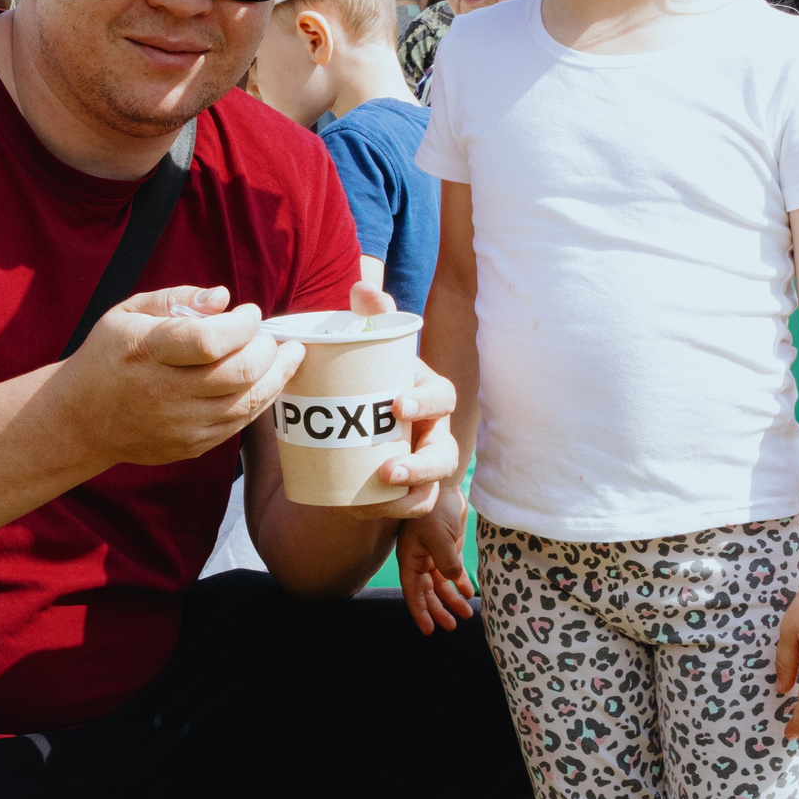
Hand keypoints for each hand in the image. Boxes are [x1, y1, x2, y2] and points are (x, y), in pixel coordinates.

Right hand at [52, 284, 303, 468]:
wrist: (80, 420)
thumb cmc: (109, 356)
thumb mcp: (128, 313)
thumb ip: (176, 298)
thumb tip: (223, 297)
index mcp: (146, 352)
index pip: (210, 340)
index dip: (242, 324)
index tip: (248, 312)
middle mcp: (164, 392)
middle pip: (239, 373)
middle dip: (267, 349)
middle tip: (269, 335)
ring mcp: (179, 425)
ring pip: (248, 403)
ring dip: (276, 376)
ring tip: (288, 355)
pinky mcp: (190, 446)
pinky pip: (238, 424)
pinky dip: (259, 400)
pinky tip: (265, 380)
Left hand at [346, 280, 457, 520]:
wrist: (354, 425)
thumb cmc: (369, 380)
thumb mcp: (367, 351)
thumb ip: (368, 319)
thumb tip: (363, 287)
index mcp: (426, 394)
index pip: (442, 396)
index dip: (425, 402)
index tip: (396, 405)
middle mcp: (433, 432)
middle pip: (445, 454)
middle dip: (421, 465)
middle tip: (388, 469)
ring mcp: (425, 465)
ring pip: (434, 488)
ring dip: (412, 495)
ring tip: (380, 495)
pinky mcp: (411, 492)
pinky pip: (414, 508)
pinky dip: (393, 511)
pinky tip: (363, 508)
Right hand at [395, 490, 475, 635]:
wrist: (444, 484)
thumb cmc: (433, 509)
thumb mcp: (439, 537)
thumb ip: (447, 562)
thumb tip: (454, 581)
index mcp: (410, 558)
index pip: (413, 591)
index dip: (420, 611)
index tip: (429, 630)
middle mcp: (420, 559)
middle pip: (428, 592)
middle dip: (439, 610)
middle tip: (452, 627)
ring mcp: (434, 554)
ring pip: (442, 584)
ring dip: (452, 600)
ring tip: (465, 615)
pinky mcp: (449, 548)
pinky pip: (453, 572)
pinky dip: (461, 584)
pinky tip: (470, 594)